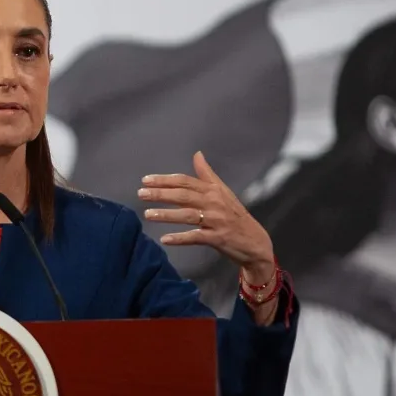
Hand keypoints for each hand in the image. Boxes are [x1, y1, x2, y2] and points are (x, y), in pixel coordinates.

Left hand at [139, 151, 274, 283]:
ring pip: (188, 215)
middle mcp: (214, 203)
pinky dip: (181, 238)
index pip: (185, 181)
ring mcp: (217, 221)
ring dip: (167, 215)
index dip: (165, 180)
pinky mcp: (218, 238)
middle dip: (161, 194)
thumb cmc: (235, 215)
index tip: (145, 180)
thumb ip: (207, 174)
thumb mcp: (223, 192)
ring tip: (147, 214)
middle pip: (184, 195)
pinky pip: (197, 237)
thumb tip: (197, 153)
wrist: (255, 242)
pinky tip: (165, 239)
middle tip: (141, 194)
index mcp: (213, 190)